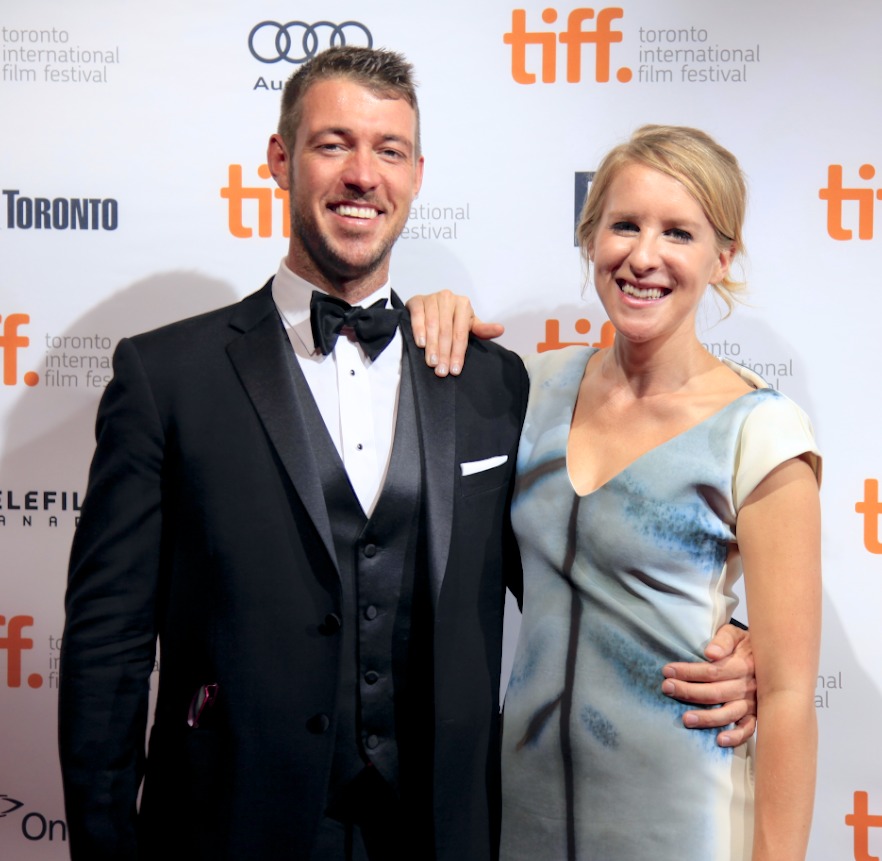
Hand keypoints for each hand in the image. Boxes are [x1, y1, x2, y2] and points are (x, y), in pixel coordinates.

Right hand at [405, 290, 503, 376]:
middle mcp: (448, 298)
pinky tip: (420, 344)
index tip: (454, 371)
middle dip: (444, 353)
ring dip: (432, 346)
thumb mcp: (468, 325)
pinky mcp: (416, 300)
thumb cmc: (452, 320)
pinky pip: (418, 316)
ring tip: (432, 363)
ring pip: (432, 325)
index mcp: (463, 304)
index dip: (458, 353)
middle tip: (441, 371)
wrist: (430, 308)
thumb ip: (483, 330)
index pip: (461, 333)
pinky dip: (419, 330)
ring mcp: (431, 297)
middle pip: (446, 331)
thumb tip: (500, 330)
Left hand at [661, 623, 756, 746]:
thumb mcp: (735, 634)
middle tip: (667, 688)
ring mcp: (753, 702)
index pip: (711, 671)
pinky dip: (736, 736)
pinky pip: (749, 729)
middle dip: (688, 692)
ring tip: (686, 718)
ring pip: (728, 713)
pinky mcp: (757, 715)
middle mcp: (748, 686)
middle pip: (715, 692)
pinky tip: (719, 740)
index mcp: (743, 665)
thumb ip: (722, 641)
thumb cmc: (747, 644)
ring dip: (707, 717)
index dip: (688, 671)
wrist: (776, 656)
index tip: (667, 671)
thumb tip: (710, 653)